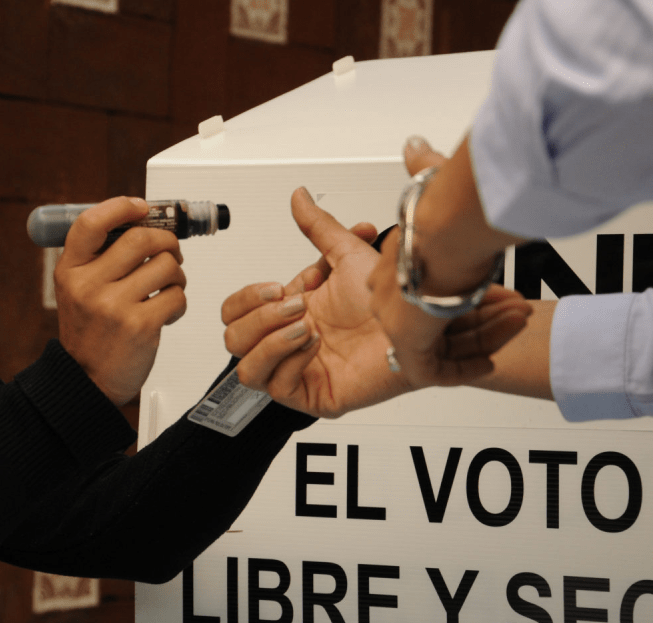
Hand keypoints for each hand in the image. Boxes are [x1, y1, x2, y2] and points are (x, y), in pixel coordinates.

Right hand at [55, 197, 186, 405]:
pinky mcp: (140, 325)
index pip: (90, 223)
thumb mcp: (77, 289)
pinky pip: (176, 296)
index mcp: (70, 269)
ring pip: (166, 265)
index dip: (120, 207)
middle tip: (171, 251)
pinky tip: (167, 312)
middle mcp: (88, 285)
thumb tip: (143, 222)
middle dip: (167, 241)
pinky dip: (179, 301)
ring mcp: (113, 306)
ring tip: (169, 286)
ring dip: (177, 274)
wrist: (87, 380)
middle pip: (141, 239)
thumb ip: (100, 258)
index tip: (142, 208)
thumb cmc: (91, 332)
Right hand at [222, 188, 407, 417]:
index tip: (279, 286)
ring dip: (271, 342)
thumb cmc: (393, 300)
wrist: (419, 326)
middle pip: (233, 340)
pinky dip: (291, 361)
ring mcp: (298, 370)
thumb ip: (318, 227)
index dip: (247, 298)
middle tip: (297, 306)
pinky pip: (278, 387)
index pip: (235, 313)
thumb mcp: (348, 255)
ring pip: (246, 369)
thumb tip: (299, 197)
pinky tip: (316, 345)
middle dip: (260, 319)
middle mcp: (289, 343)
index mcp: (289, 312)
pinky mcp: (314, 395)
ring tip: (306, 327)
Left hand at [366, 137, 532, 386]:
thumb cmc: (438, 211)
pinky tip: (488, 363)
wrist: (443, 236)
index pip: (409, 285)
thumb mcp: (429, 183)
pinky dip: (464, 370)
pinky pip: (435, 371)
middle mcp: (390, 296)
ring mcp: (398, 323)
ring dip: (480, 335)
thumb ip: (423, 168)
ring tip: (513, 323)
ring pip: (437, 343)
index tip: (477, 283)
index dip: (446, 287)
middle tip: (507, 305)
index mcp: (392, 263)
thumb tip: (416, 146)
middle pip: (425, 317)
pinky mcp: (409, 346)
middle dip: (470, 315)